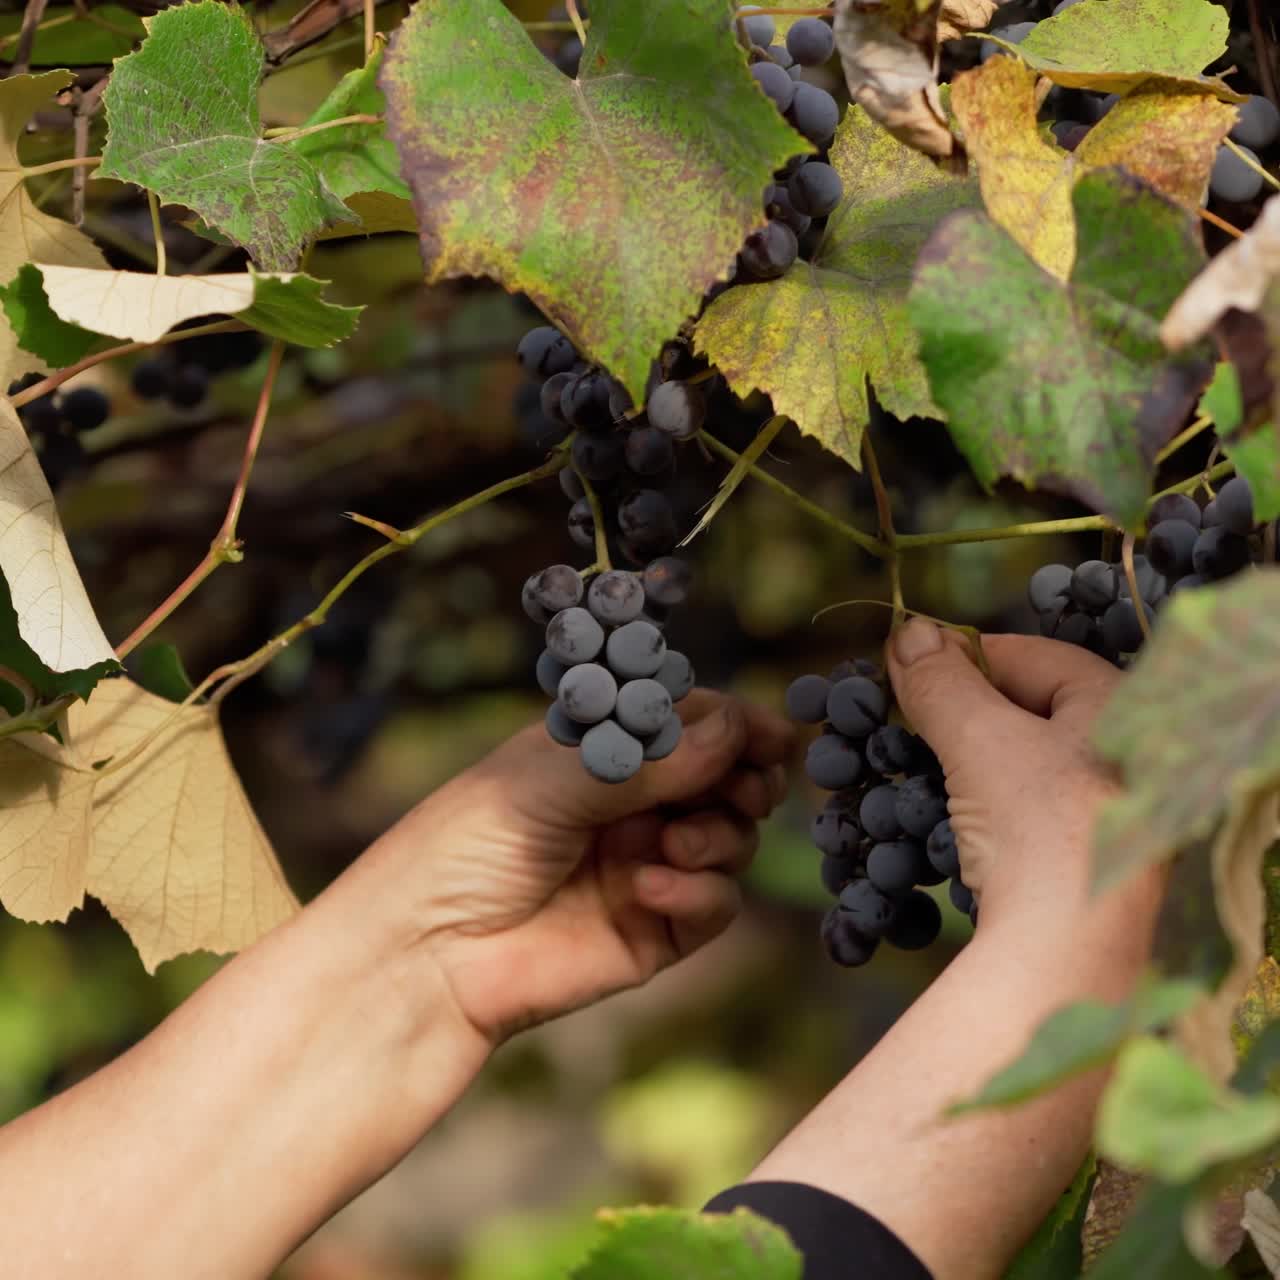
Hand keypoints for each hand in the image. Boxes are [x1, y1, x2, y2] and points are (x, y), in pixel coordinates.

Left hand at [352, 690, 793, 1045]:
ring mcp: (647, 866)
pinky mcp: (656, 930)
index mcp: (600, 753)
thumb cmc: (466, 846)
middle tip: (746, 787)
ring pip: (731, 838)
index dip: (734, 725)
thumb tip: (736, 727)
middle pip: (725, 780)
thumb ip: (648, 759)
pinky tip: (650, 888)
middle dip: (745, 779)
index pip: (687, 724)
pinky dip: (700, 891)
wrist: (426, 956)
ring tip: (677, 844)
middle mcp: (631, 806)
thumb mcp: (552, 782)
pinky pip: (714, 903)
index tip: (774, 734)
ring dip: (722, 834)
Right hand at [886, 619, 1159, 930]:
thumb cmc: (1041, 825)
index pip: (1031, 656)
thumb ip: (942, 683)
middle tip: (907, 723)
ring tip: (914, 778)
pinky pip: (1021, 823)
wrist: (1071, 950)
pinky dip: (979, 819)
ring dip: (960, 771)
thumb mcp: (980, 737)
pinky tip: (944, 834)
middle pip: (1025, 715)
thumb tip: (909, 631)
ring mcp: (1105, 816)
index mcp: (1119, 708)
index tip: (908, 666)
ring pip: (1017, 772)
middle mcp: (1126, 756)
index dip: (963, 655)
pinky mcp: (1081, 867)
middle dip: (958, 718)